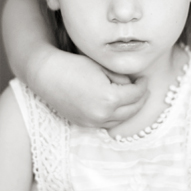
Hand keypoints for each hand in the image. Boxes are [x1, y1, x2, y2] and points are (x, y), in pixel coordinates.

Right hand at [31, 48, 148, 128]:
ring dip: (129, 110)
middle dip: (140, 99)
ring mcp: (93, 122)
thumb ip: (121, 79)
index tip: (144, 79)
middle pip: (132, 110)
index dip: (143, 85)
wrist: (46, 75)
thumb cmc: (73, 66)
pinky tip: (117, 107)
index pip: (136, 94)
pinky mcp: (84, 124)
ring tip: (132, 98)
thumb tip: (133, 86)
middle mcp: (103, 114)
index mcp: (110, 98)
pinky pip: (107, 123)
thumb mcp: (102, 68)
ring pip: (121, 120)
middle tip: (143, 89)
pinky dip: (115, 116)